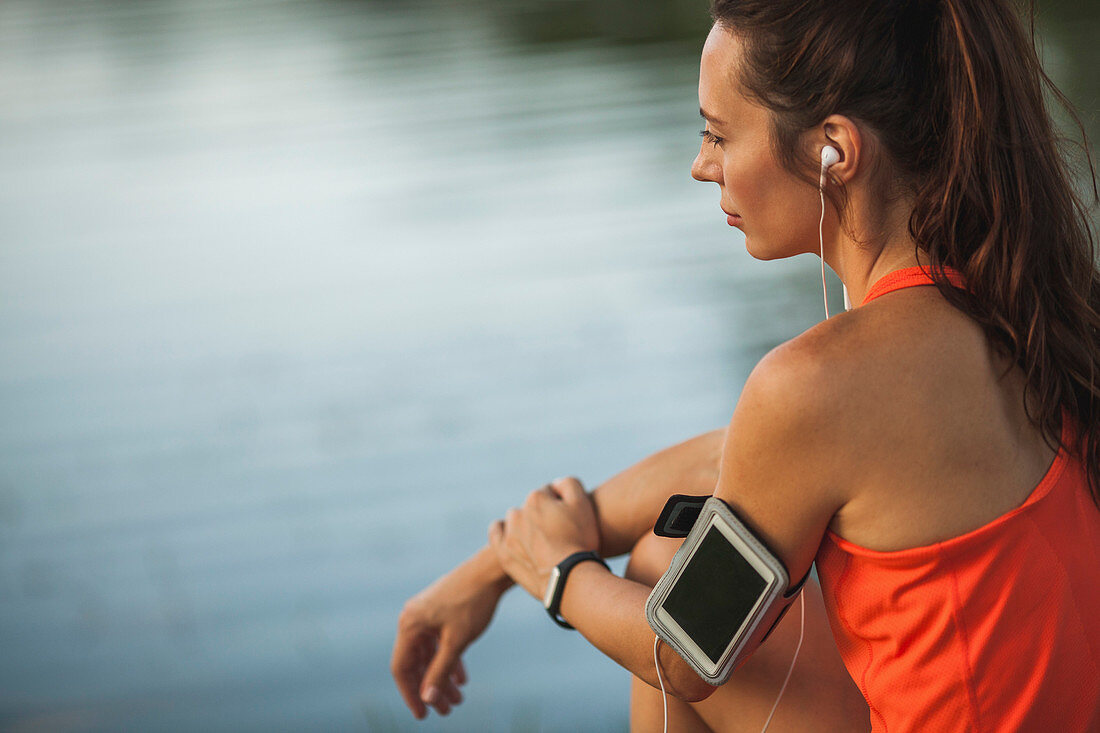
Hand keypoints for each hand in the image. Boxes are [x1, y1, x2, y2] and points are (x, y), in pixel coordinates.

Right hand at [391, 558, 508, 718]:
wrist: (491, 570)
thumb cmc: (473, 603)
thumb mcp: (457, 642)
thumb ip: (440, 671)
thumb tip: (428, 698)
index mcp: (410, 624)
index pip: (401, 668)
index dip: (410, 694)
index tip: (423, 715)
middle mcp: (413, 618)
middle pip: (416, 663)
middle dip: (431, 688)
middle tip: (446, 711)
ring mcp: (426, 614)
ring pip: (430, 654)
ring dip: (442, 677)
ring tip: (458, 699)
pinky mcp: (440, 611)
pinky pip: (439, 642)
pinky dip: (449, 660)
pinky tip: (462, 678)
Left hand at [488, 477, 599, 600]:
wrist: (570, 578)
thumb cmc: (579, 540)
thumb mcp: (582, 504)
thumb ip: (568, 484)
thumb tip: (555, 484)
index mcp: (537, 497)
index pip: (550, 494)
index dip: (563, 505)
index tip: (571, 520)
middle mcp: (519, 512)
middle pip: (533, 507)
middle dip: (544, 515)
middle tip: (560, 533)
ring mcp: (509, 534)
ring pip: (517, 520)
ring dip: (526, 524)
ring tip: (543, 541)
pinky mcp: (504, 552)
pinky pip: (496, 532)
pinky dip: (503, 530)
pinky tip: (514, 535)